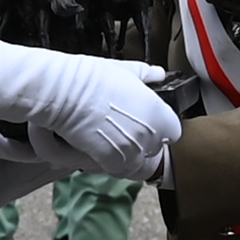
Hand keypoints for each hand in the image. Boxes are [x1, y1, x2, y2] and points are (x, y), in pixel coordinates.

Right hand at [14, 54, 187, 180]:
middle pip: (156, 147)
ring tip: (114, 139)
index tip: (149, 122)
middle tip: (128, 127)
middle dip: (145, 139)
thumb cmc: (93, 78)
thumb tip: (158, 73)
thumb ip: (146, 74)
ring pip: (138, 161)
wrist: (66, 92)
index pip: (173, 131)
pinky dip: (115, 162)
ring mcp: (131, 151)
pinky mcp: (111, 161)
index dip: (161, 127)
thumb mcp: (125, 70)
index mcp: (158, 113)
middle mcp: (150, 135)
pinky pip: (121, 169)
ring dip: (130, 153)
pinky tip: (105, 149)